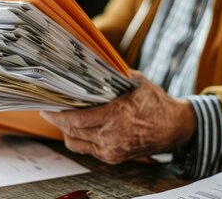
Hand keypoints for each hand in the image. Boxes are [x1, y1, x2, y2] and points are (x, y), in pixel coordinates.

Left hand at [40, 70, 196, 163]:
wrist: (175, 128)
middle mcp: (112, 137)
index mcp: (117, 117)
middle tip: (50, 109)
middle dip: (58, 121)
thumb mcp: (137, 83)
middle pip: (73, 132)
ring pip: (77, 144)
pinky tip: (81, 126)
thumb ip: (114, 75)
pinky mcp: (114, 157)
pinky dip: (81, 138)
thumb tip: (93, 64)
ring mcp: (112, 150)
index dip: (58, 115)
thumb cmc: (157, 103)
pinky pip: (88, 149)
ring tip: (64, 118)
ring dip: (67, 131)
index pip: (77, 120)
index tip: (46, 108)